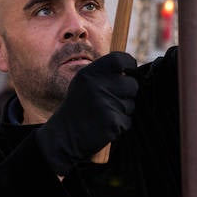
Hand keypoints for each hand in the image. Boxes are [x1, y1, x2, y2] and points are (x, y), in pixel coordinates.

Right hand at [34, 52, 138, 175]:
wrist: (64, 136)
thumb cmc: (78, 108)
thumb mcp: (83, 83)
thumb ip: (104, 74)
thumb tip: (132, 70)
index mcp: (90, 73)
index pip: (121, 59)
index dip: (130, 65)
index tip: (128, 72)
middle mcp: (98, 86)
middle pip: (132, 84)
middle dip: (127, 93)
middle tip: (111, 100)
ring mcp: (106, 104)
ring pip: (131, 104)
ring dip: (123, 111)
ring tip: (104, 114)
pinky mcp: (113, 122)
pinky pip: (128, 121)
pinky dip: (120, 125)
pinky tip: (105, 126)